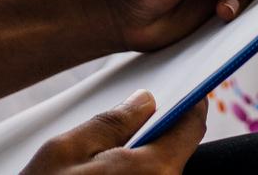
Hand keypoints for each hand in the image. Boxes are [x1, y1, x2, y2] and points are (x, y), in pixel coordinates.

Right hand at [18, 88, 204, 173]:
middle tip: (133, 119)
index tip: (180, 92)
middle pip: (177, 151)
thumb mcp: (66, 150)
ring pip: (161, 171)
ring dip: (145, 157)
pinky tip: (108, 173)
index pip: (191, 126)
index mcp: (153, 170)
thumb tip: (145, 102)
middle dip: (159, 131)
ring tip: (113, 150)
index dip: (186, 104)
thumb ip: (110, 122)